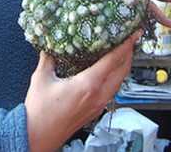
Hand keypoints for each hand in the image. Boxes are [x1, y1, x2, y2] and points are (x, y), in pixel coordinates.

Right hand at [24, 30, 141, 151]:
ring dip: (123, 66)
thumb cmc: (40, 111)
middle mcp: (98, 95)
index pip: (113, 60)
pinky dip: (115, 76)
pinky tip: (108, 71)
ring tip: (121, 51)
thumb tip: (49, 43)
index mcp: (88, 84)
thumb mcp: (41, 78)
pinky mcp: (95, 110)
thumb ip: (48, 58)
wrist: (38, 136)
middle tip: (129, 38)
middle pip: (122, 71)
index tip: (132, 33)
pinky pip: (112, 90)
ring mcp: (99, 104)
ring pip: (119, 81)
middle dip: (128, 53)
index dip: (125, 45)